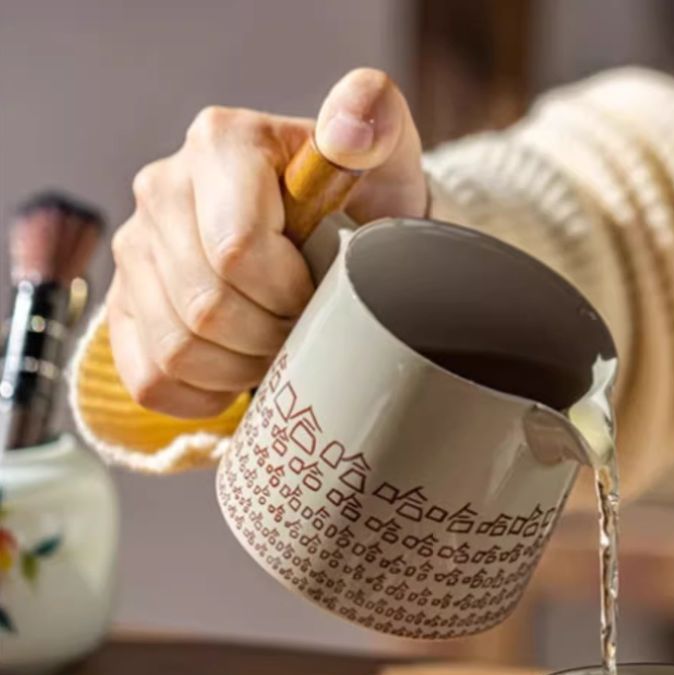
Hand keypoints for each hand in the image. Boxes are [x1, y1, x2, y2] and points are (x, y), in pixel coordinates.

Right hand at [108, 69, 425, 417]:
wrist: (342, 237)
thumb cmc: (365, 202)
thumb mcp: (386, 153)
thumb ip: (375, 120)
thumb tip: (348, 131)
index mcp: (220, 144)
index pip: (236, 250)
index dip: (288, 294)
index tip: (320, 294)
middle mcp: (163, 189)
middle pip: (206, 307)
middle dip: (270, 337)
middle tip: (304, 329)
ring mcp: (136, 251)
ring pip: (178, 350)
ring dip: (241, 369)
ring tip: (276, 348)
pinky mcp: (125, 307)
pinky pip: (150, 379)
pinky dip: (203, 394)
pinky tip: (239, 374)